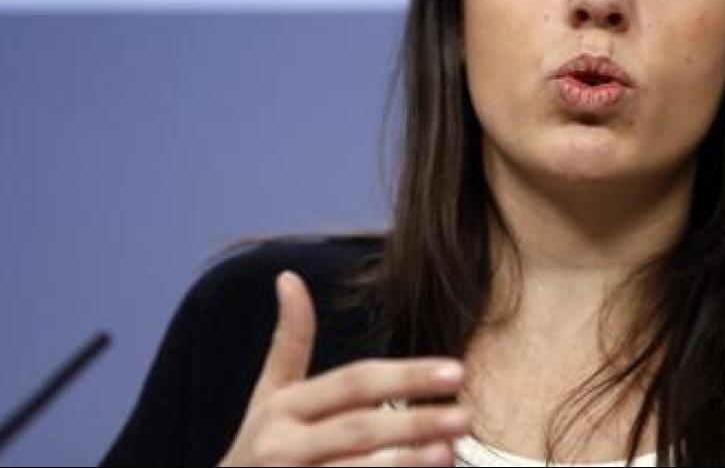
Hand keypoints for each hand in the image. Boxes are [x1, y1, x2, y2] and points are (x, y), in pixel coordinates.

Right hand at [217, 271, 469, 466]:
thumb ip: (288, 342)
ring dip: (405, 463)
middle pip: (359, 428)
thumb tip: (288, 276)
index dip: (404, 375)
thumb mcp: (267, 396)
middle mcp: (282, 445)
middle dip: (415, 421)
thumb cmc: (259, 448)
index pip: (352, 383)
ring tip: (450, 453)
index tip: (455, 371)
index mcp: (282, 408)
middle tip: (465, 415)